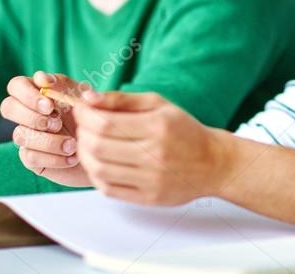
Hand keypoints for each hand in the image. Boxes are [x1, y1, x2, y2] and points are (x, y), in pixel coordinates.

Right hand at [0, 71, 87, 185]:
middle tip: (57, 123)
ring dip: (48, 140)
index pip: (16, 85)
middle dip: (31, 116)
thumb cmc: (93, 116)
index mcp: (38, 92)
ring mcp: (27, 136)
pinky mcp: (32, 158)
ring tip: (73, 144)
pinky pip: (29, 157)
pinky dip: (53, 158)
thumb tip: (42, 79)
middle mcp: (28, 113)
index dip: (27, 94)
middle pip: (8, 107)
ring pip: (19, 135)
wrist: (104, 146)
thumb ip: (63, 85)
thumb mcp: (83, 97)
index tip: (50, 105)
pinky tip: (72, 158)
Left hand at [73, 91, 229, 205]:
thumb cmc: (184, 130)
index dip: (85, 116)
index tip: (81, 110)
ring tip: (88, 145)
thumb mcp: (159, 104)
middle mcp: (155, 154)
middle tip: (83, 127)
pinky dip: (96, 176)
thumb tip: (88, 97)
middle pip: (99, 146)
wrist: (213, 163)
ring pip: (99, 169)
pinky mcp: (149, 198)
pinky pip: (109, 189)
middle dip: (82, 134)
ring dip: (85, 155)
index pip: (106, 123)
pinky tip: (99, 164)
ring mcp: (152, 179)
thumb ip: (122, 100)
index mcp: (158, 126)